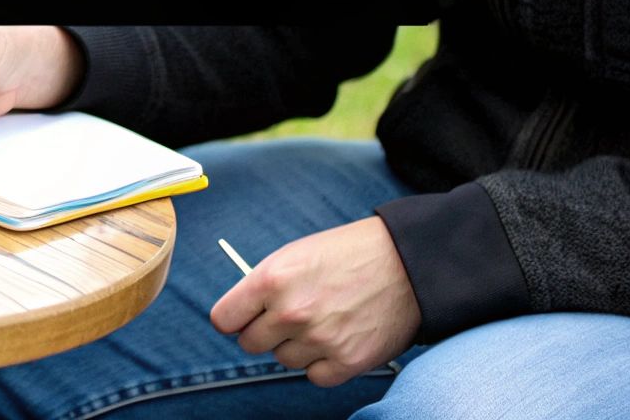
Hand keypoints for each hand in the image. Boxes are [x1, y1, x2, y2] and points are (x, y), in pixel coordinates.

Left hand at [209, 217, 420, 386]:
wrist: (406, 263)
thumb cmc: (347, 254)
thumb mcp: (294, 255)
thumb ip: (262, 286)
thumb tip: (239, 315)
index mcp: (271, 280)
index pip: (223, 319)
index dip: (234, 319)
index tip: (243, 318)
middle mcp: (291, 313)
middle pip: (250, 344)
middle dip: (264, 332)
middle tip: (289, 317)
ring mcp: (319, 340)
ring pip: (284, 360)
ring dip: (297, 346)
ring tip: (323, 320)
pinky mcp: (347, 362)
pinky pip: (315, 376)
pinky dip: (323, 363)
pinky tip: (338, 338)